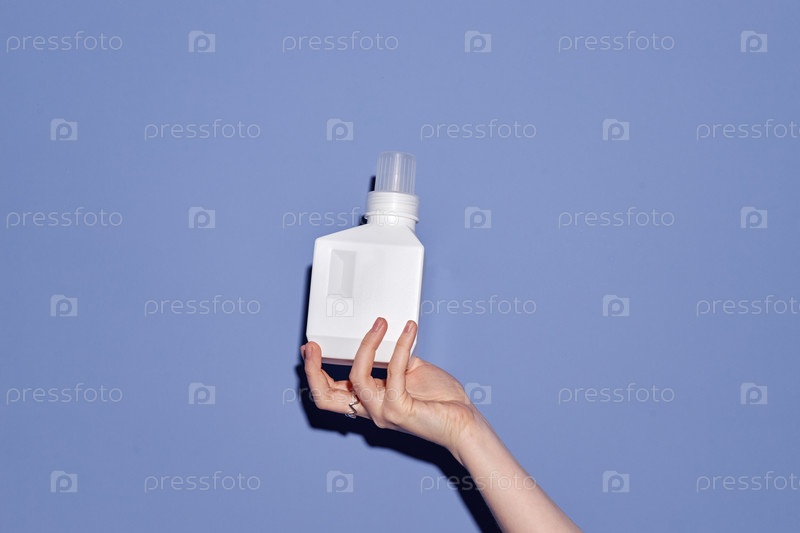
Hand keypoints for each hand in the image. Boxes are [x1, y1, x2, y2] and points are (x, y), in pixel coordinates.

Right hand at [301, 317, 483, 459]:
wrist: (464, 423)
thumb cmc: (441, 400)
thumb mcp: (410, 372)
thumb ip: (392, 359)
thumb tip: (386, 336)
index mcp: (369, 402)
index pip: (329, 393)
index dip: (314, 372)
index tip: (311, 348)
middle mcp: (371, 410)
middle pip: (325, 398)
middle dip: (313, 370)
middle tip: (312, 346)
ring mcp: (383, 412)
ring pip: (356, 377)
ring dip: (365, 345)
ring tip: (380, 323)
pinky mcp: (399, 408)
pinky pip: (393, 371)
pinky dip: (400, 346)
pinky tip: (410, 331)